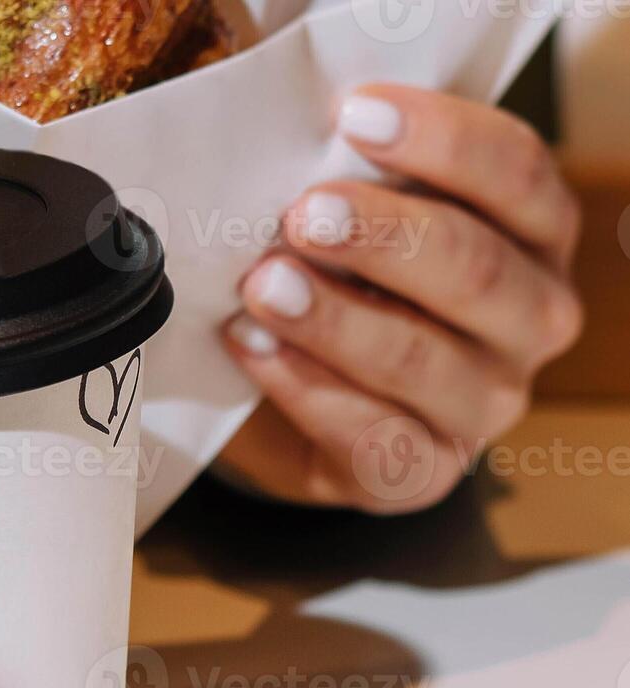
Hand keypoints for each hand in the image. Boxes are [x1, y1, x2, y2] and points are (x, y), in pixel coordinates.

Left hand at [219, 84, 582, 512]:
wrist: (302, 403)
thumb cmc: (340, 288)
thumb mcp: (360, 227)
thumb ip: (353, 186)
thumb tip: (291, 144)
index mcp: (533, 237)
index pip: (516, 174)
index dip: (442, 141)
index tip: (355, 115)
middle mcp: (530, 320)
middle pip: (474, 267)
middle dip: (381, 236)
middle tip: (302, 215)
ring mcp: (486, 404)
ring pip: (421, 358)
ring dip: (334, 318)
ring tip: (264, 285)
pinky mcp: (426, 470)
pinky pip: (373, 435)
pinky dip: (305, 388)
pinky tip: (254, 348)